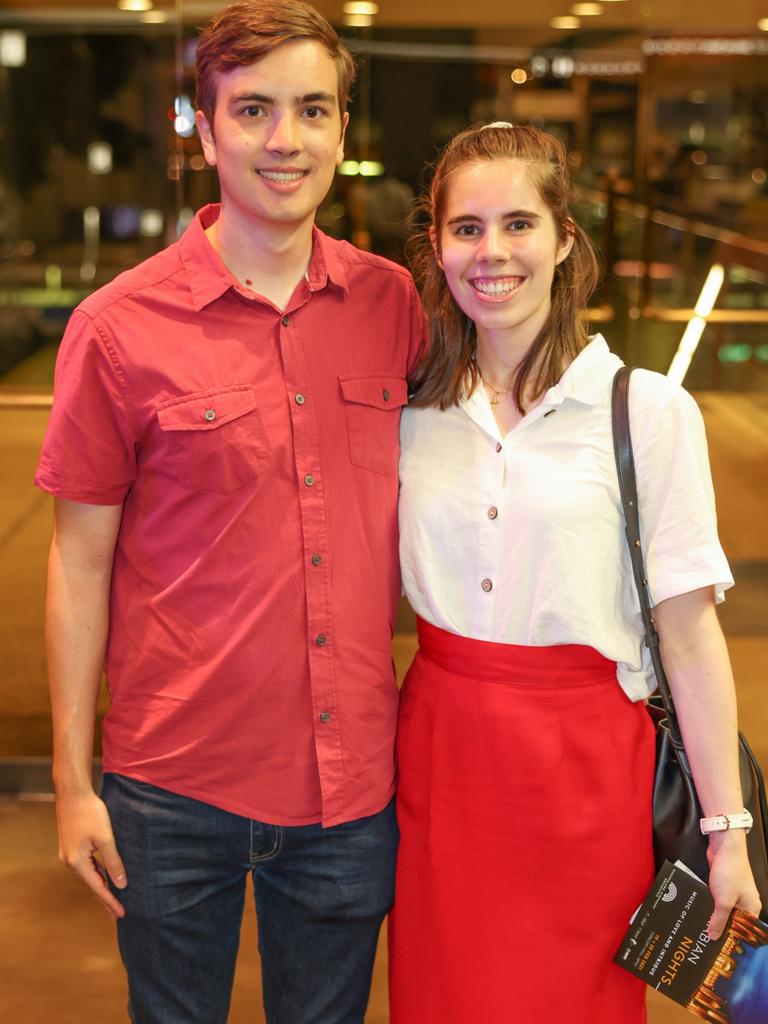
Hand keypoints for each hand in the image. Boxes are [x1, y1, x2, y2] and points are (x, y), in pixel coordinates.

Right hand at [55, 789, 126, 918]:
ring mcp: (68, 854)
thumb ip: (113, 862)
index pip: (97, 888)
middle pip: (90, 885)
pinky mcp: (71, 846)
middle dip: (105, 899)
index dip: (110, 901)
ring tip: (113, 899)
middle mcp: (69, 862)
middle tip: (118, 914)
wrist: (73, 794)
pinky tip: (104, 877)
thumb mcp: (106, 838)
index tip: (122, 914)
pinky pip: (85, 866)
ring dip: (100, 887)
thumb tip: (121, 884)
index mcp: (77, 862)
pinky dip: (96, 874)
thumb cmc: (91, 813)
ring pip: (87, 876)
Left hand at [706, 830, 760, 938]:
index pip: (744, 930)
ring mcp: (734, 892)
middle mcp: (745, 902)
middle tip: (704, 941)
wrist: (724, 845)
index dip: (732, 939)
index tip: (718, 950)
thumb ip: (718, 920)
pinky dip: (709, 905)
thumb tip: (713, 937)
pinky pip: (716, 899)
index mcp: (752, 908)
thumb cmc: (729, 873)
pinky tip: (698, 911)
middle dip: (719, 928)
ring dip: (712, 916)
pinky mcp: (723, 884)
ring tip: (698, 930)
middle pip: (733, 920)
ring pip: (723, 910)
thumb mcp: (724, 900)